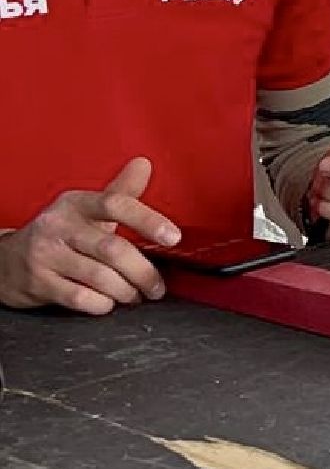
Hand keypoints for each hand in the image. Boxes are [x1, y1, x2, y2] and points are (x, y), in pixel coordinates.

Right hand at [0, 157, 180, 314]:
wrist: (5, 261)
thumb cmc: (59, 235)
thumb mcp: (86, 209)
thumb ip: (120, 192)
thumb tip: (144, 163)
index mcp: (76, 204)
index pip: (116, 204)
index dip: (148, 220)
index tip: (173, 237)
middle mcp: (59, 226)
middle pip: (113, 249)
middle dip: (143, 272)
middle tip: (157, 287)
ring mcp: (45, 255)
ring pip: (100, 277)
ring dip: (126, 291)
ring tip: (137, 295)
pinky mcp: (38, 283)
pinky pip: (80, 298)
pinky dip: (103, 304)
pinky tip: (110, 303)